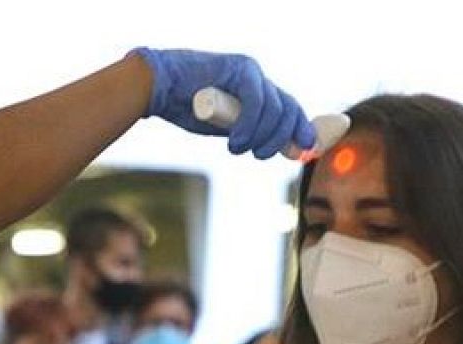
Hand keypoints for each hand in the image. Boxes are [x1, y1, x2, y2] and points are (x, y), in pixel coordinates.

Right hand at [131, 48, 314, 158]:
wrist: (159, 89)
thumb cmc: (187, 108)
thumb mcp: (227, 125)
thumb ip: (249, 131)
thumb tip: (276, 148)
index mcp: (259, 90)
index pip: (290, 108)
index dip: (300, 130)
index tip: (303, 150)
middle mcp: (259, 78)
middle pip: (287, 109)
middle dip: (281, 137)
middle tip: (260, 154)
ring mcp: (250, 71)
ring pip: (273, 108)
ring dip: (260, 135)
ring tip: (239, 148)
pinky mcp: (240, 69)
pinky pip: (256, 100)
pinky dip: (250, 124)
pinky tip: (236, 140)